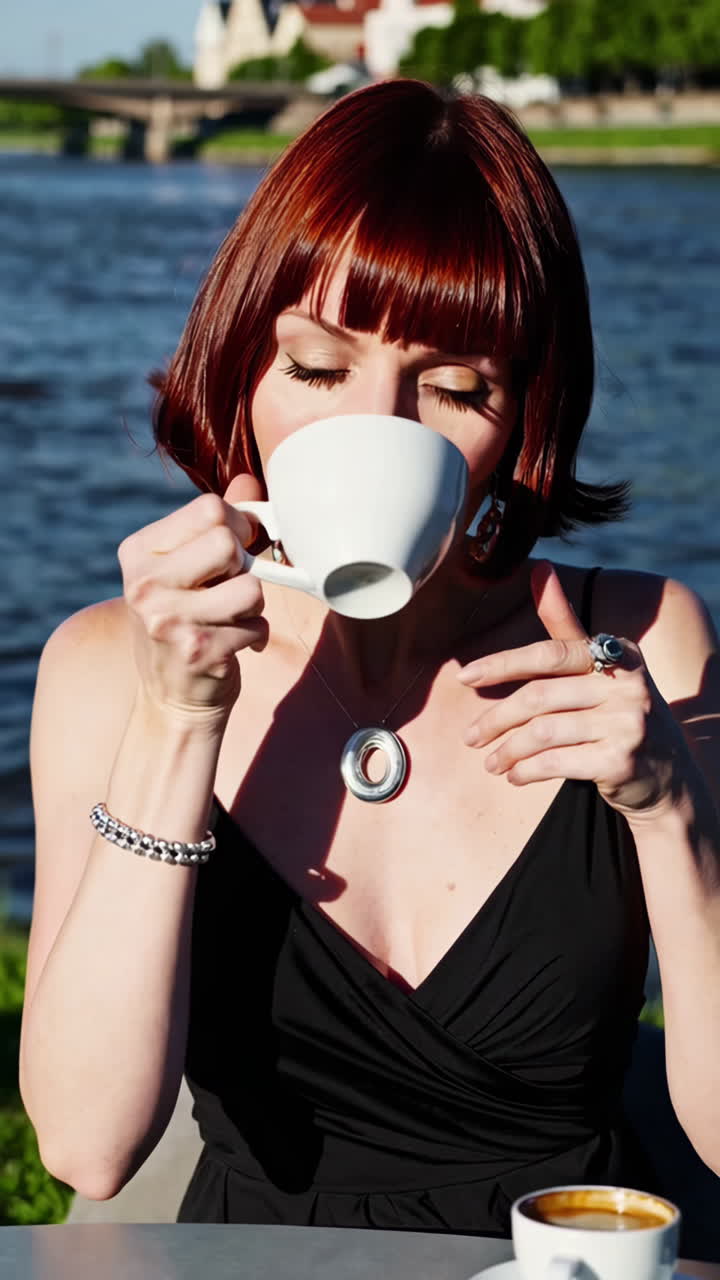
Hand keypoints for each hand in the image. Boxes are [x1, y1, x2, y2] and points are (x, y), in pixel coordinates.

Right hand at [119, 474, 268, 723]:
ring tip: (229, 619)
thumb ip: (217, 524)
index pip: (209, 509)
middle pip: (227, 542)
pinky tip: (231, 647)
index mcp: (139, 552)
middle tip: (227, 589)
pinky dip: (255, 637)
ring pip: (250, 587)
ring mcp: (167, 619)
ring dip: (253, 607)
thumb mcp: (188, 569)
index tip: (231, 551)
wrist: (170, 699)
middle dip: (242, 567)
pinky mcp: (197, 651)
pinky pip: (256, 626)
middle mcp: (144, 583)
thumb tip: (251, 481)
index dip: (236, 527)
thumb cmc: (186, 623)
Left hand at [459, 562, 688, 819]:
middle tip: (470, 737)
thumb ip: (566, 627)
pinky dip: (527, 770)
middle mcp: (628, 685)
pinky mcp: (621, 761)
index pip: (550, 653)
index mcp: (619, 654)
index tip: (465, 677)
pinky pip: (556, 762)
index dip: (502, 664)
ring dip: (508, 750)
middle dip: (497, 719)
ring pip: (543, 733)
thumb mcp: (601, 668)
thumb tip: (540, 568)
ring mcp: (628, 723)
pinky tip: (515, 776)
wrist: (668, 776)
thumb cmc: (619, 714)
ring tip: (492, 762)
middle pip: (540, 697)